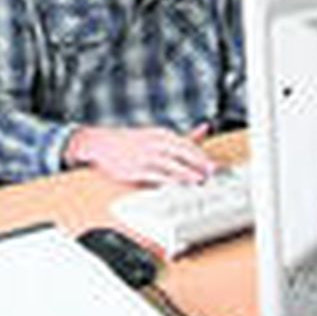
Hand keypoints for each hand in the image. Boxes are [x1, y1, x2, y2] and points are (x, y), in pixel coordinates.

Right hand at [63, 123, 216, 185]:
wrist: (102, 143)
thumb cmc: (133, 142)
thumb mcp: (159, 135)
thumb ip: (183, 135)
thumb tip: (205, 129)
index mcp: (162, 134)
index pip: (187, 144)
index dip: (202, 155)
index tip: (214, 166)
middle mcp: (155, 143)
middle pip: (182, 152)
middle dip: (198, 163)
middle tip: (211, 173)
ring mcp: (145, 155)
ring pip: (170, 163)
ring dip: (186, 172)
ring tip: (199, 180)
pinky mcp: (136, 168)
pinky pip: (155, 175)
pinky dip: (168, 180)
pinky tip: (177, 186)